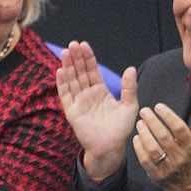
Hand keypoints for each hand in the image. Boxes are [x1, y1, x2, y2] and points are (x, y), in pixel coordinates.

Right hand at [55, 41, 137, 180]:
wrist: (110, 146)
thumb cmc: (120, 128)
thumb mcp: (129, 105)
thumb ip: (129, 87)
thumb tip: (130, 68)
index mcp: (100, 91)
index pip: (92, 70)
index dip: (88, 58)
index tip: (84, 45)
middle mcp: (87, 94)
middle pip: (80, 72)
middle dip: (76, 58)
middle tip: (73, 44)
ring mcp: (78, 102)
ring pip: (71, 80)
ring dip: (68, 66)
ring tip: (65, 52)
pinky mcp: (71, 111)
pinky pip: (65, 95)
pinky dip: (62, 83)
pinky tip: (60, 71)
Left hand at [133, 104, 190, 190]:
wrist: (184, 184)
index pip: (179, 129)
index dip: (168, 116)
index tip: (158, 106)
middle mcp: (180, 157)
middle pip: (164, 137)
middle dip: (152, 122)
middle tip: (144, 111)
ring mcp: (167, 166)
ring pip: (153, 148)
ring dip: (144, 134)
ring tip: (139, 123)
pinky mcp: (155, 174)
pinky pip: (145, 159)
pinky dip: (139, 148)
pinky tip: (136, 138)